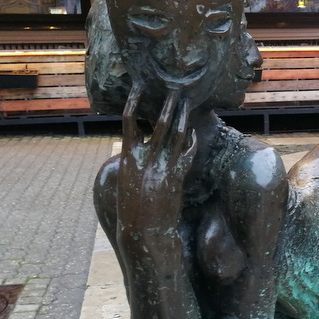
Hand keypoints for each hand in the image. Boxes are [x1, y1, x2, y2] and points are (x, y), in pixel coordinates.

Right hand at [117, 83, 197, 240]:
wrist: (144, 232)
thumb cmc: (131, 210)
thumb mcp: (124, 183)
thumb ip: (131, 163)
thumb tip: (133, 151)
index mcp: (127, 159)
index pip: (128, 121)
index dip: (133, 101)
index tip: (139, 86)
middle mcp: (146, 160)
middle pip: (159, 124)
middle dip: (168, 105)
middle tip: (175, 89)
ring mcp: (163, 168)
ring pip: (177, 136)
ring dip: (183, 118)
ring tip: (187, 104)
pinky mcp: (177, 177)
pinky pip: (187, 154)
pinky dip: (191, 142)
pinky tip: (194, 133)